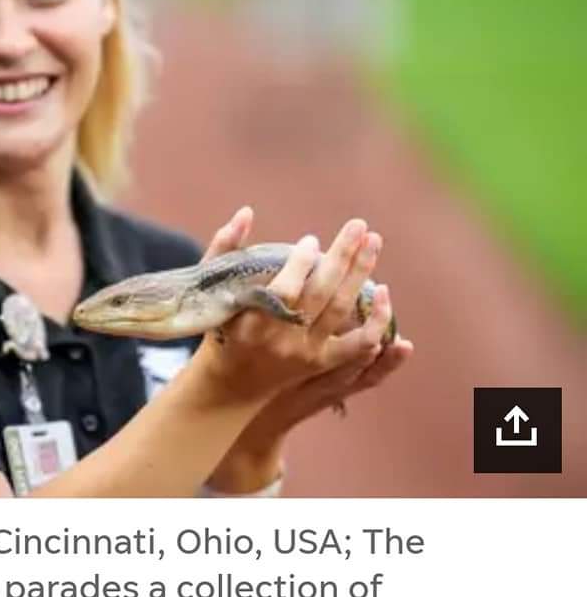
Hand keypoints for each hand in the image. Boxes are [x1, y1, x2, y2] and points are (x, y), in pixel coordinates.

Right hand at [198, 207, 412, 491]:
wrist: (230, 385)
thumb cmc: (220, 329)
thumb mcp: (213, 292)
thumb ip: (224, 250)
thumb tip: (246, 212)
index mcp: (252, 325)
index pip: (285, 291)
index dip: (301, 264)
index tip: (311, 240)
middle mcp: (281, 341)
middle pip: (320, 295)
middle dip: (341, 256)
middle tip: (358, 225)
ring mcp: (305, 354)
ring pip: (341, 310)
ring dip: (360, 273)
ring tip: (372, 241)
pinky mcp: (321, 363)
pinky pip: (358, 343)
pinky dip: (376, 320)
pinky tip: (383, 291)